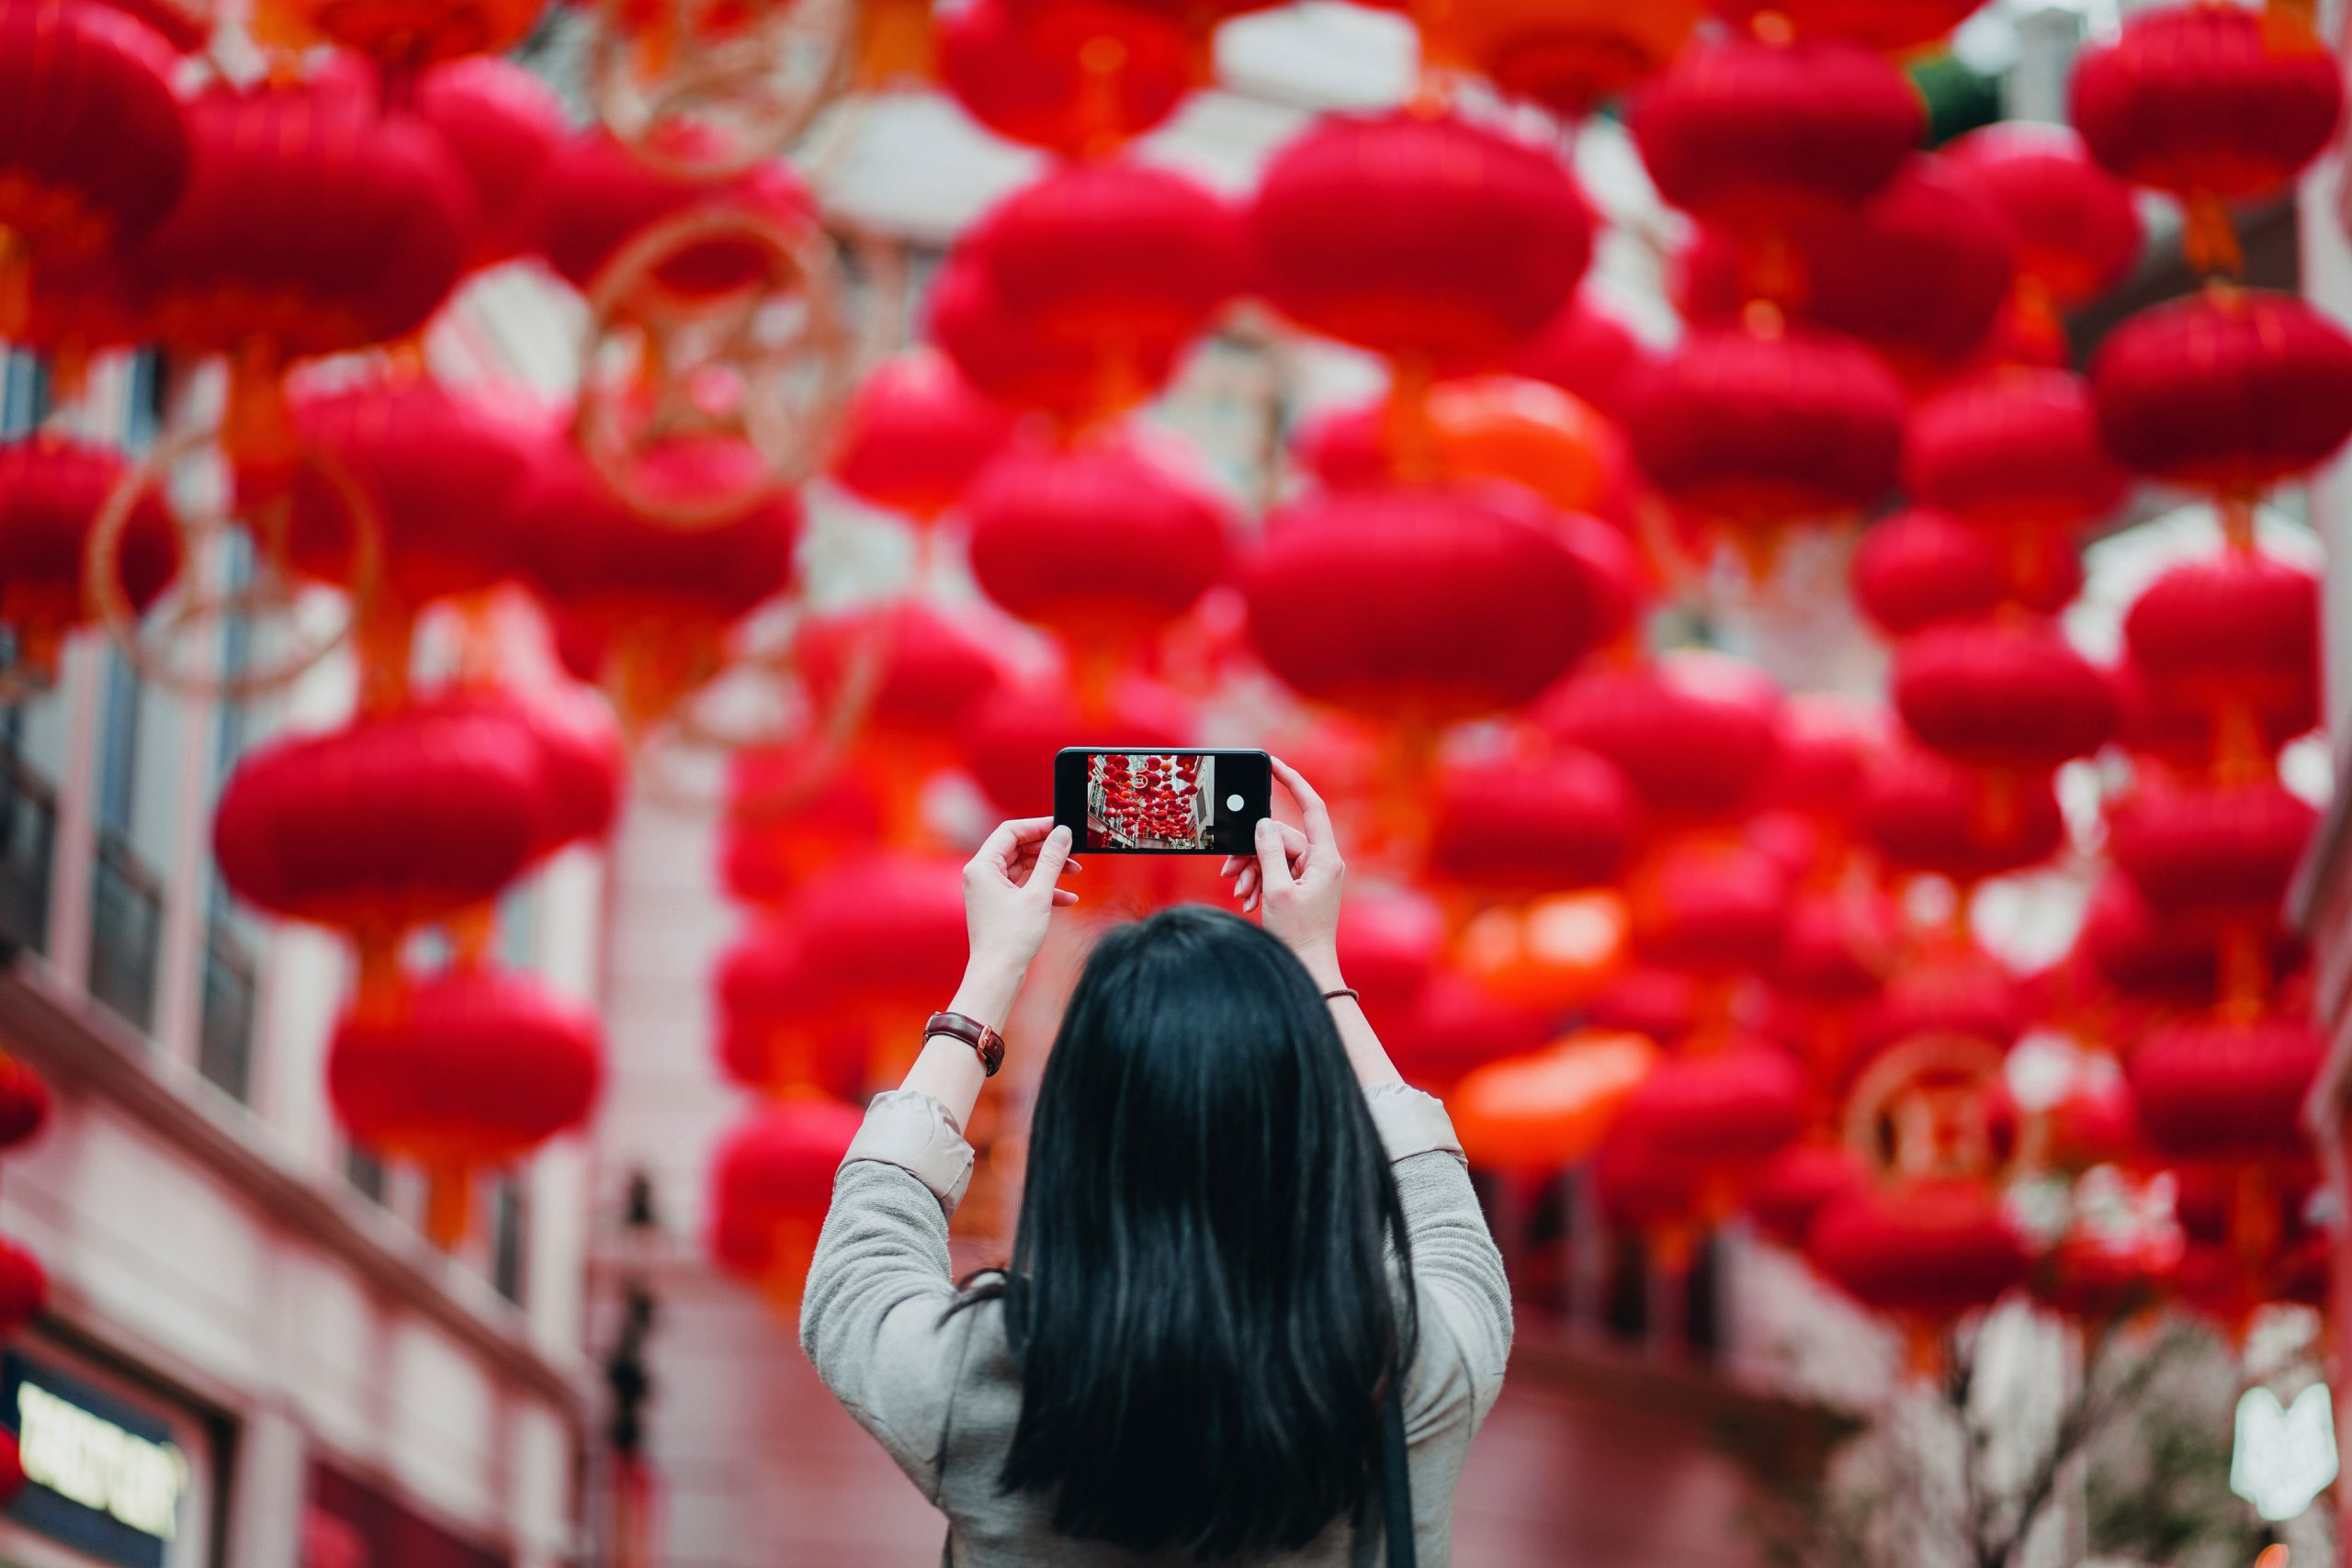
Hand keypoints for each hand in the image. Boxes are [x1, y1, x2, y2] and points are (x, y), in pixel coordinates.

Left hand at [963, 817, 1079, 984]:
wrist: (997, 975)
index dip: (1038, 826)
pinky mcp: (998, 904)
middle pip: (1018, 848)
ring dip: (1049, 870)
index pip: (1010, 831)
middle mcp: (981, 874)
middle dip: (1048, 850)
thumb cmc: (1011, 938)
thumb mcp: (1037, 895)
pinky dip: (1043, 889)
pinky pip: (1022, 887)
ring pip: (1023, 868)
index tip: (1062, 827)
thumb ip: (1051, 861)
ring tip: (1075, 873)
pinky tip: (1068, 899)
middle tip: (1073, 851)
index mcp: (982, 866)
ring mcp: (989, 890)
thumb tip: (1062, 834)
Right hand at [1219, 757, 1343, 986]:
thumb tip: (1264, 822)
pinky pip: (1278, 872)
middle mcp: (1324, 862)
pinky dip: (1260, 883)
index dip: (1293, 781)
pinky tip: (1249, 901)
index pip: (1311, 807)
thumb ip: (1269, 851)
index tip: (1273, 764)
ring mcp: (1314, 874)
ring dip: (1253, 873)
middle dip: (1252, 854)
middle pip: (1281, 838)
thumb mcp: (1276, 889)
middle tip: (1229, 873)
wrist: (1308, 968)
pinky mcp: (1304, 886)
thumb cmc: (1298, 934)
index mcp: (1325, 858)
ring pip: (1275, 856)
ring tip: (1240, 894)